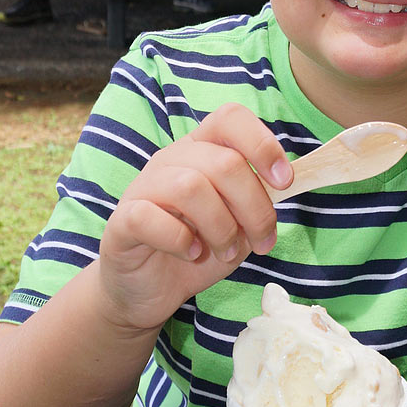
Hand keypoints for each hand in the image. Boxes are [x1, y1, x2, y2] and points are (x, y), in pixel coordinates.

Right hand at [97, 103, 293, 333]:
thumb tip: (283, 185)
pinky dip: (180, 241)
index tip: (284, 182)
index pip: (230, 117)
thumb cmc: (198, 248)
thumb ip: (257, 200)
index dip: (263, 144)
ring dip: (221, 227)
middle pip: (224, 162)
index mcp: (202, 149)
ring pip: (191, 187)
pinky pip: (150, 217)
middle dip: (254, 208)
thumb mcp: (239, 222)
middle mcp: (171, 159)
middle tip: (261, 242)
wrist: (148, 288)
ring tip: (226, 250)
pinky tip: (190, 254)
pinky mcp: (121, 221)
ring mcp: (143, 187)